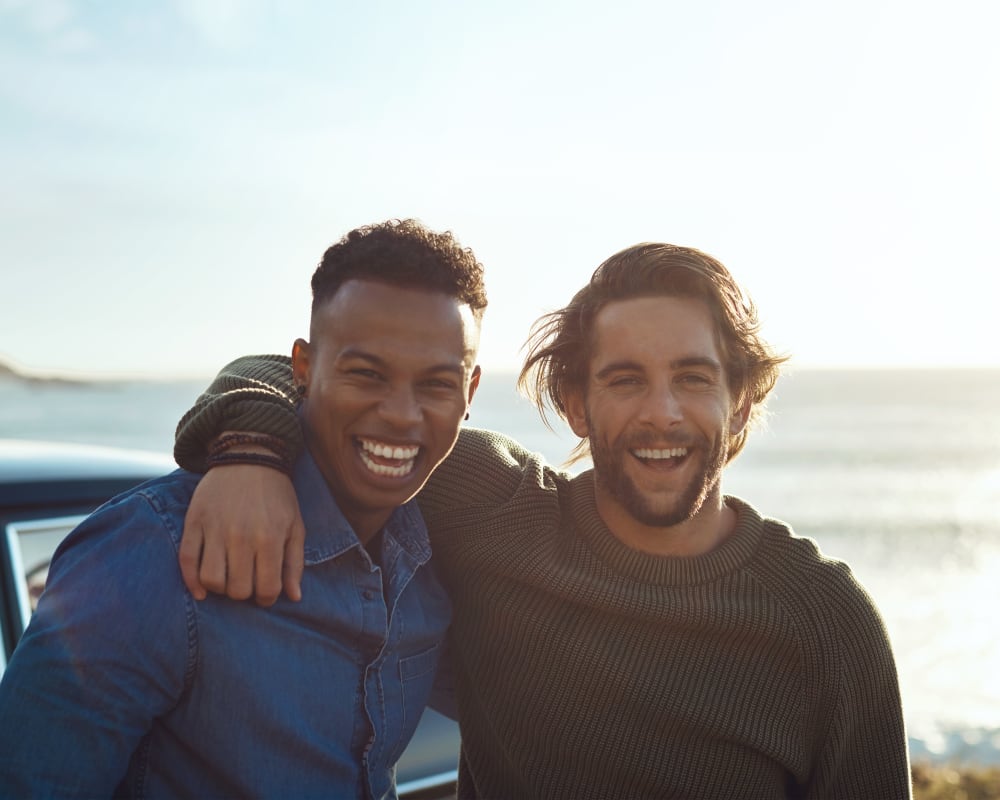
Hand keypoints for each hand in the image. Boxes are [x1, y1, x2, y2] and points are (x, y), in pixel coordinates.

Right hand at [180, 465, 304, 605]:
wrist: (249, 458)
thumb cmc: (277, 496)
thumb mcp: (295, 526)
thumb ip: (294, 563)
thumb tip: (293, 597)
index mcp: (270, 538)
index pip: (266, 588)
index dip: (267, 597)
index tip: (265, 592)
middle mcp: (241, 536)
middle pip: (237, 589)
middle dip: (244, 593)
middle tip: (247, 582)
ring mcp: (215, 529)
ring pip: (211, 580)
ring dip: (220, 588)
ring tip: (229, 579)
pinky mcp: (194, 522)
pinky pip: (186, 560)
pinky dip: (191, 581)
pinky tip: (201, 590)